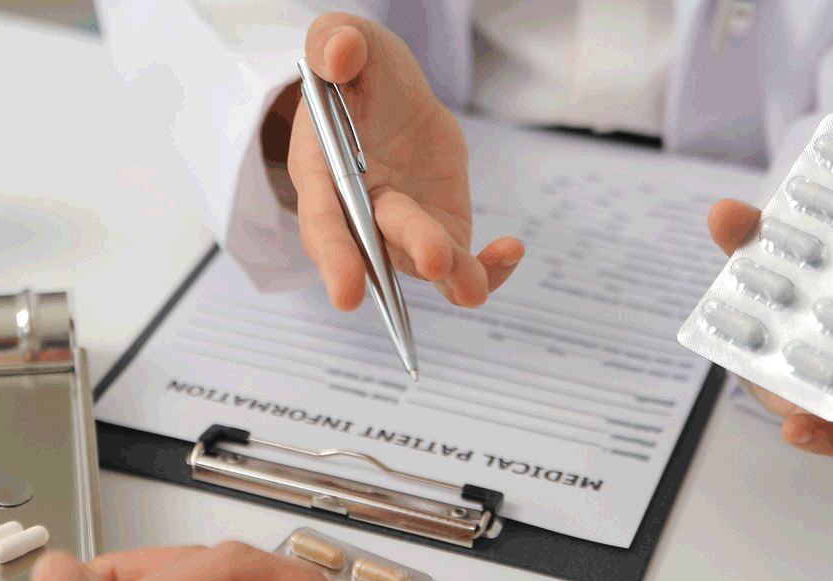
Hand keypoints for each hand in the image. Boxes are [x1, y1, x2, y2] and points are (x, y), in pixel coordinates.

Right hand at [288, 13, 524, 310]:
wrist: (388, 95)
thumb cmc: (357, 74)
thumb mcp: (344, 40)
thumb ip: (335, 42)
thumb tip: (339, 53)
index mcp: (322, 174)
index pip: (324, 221)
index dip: (335, 255)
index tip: (348, 288)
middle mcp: (358, 215)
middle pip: (380, 244)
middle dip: (407, 252)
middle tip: (433, 258)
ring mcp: (401, 231)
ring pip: (424, 264)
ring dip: (451, 274)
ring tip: (475, 282)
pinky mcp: (440, 234)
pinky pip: (462, 266)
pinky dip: (486, 270)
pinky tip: (510, 250)